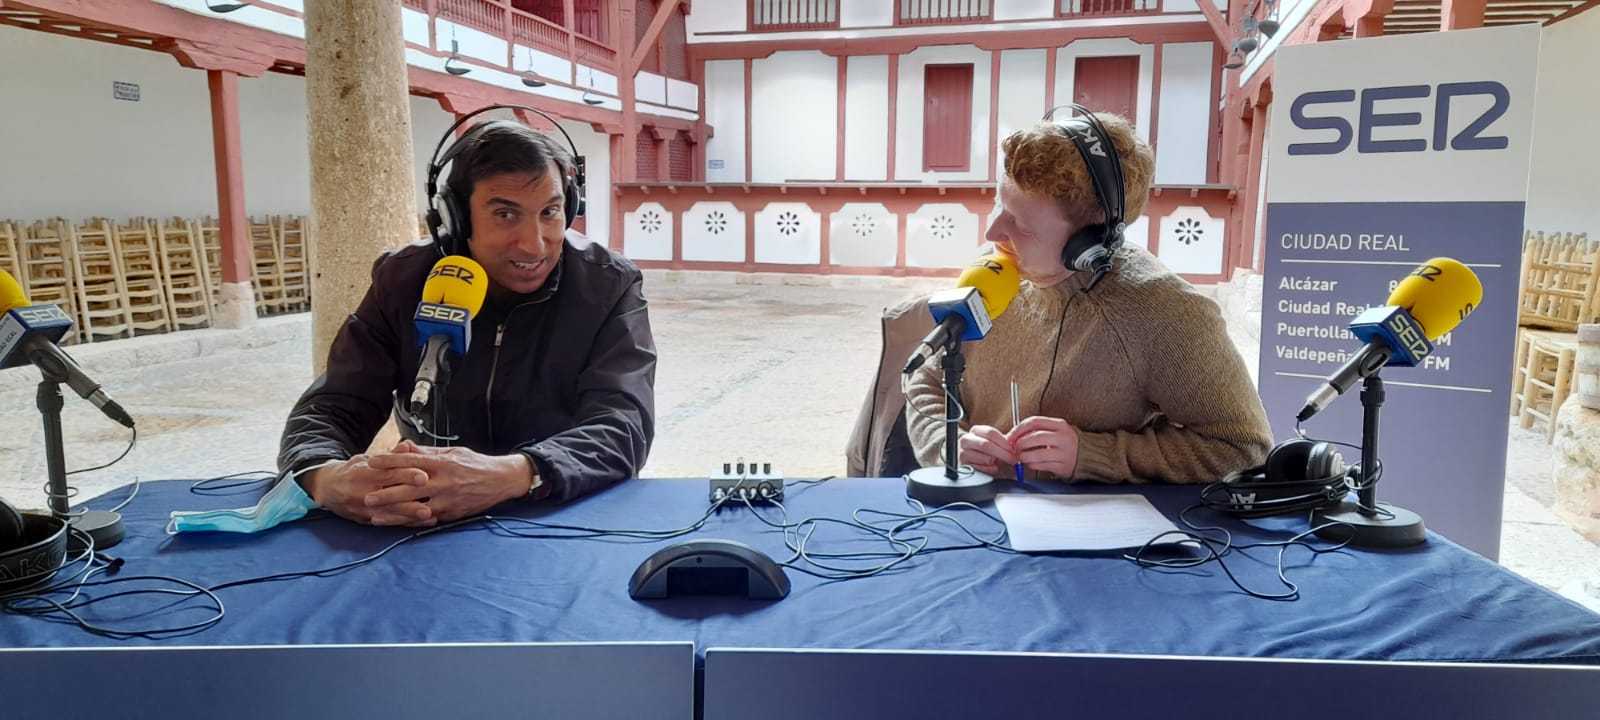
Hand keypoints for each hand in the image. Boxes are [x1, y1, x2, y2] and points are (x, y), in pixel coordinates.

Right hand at [300, 455, 434, 526]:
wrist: (327, 487)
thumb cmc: (353, 470)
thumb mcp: (367, 459)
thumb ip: (390, 456)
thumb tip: (407, 446)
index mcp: (366, 472)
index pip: (389, 473)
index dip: (407, 474)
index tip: (424, 476)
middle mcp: (364, 491)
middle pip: (390, 496)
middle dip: (410, 501)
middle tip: (429, 504)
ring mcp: (363, 507)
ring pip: (389, 513)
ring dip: (410, 516)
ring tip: (429, 516)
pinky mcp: (364, 519)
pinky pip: (385, 523)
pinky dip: (403, 523)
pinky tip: (419, 524)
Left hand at [363, 443, 534, 522]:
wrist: (502, 480)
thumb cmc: (475, 463)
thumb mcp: (453, 452)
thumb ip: (427, 453)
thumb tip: (404, 447)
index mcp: (443, 463)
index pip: (411, 461)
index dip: (389, 462)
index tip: (371, 463)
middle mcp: (444, 482)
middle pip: (409, 489)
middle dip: (386, 494)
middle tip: (366, 498)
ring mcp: (448, 500)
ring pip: (416, 509)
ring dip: (394, 514)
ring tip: (375, 517)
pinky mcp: (453, 514)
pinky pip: (429, 520)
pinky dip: (411, 523)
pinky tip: (397, 525)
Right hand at [957, 425, 1016, 475]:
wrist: (974, 461)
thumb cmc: (987, 451)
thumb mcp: (995, 443)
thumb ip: (1004, 442)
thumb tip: (1014, 446)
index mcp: (976, 430)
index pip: (990, 432)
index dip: (1004, 442)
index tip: (1013, 449)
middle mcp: (966, 440)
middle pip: (986, 444)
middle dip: (1003, 453)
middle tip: (1013, 459)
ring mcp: (963, 452)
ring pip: (985, 458)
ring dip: (996, 462)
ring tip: (999, 463)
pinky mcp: (964, 465)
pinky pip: (981, 469)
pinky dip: (990, 470)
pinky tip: (992, 468)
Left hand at [1007, 416, 1079, 478]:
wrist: (1087, 456)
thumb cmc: (1065, 443)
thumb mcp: (1055, 431)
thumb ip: (1037, 430)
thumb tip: (1014, 435)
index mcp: (1060, 425)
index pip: (1034, 422)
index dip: (1018, 429)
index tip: (1010, 436)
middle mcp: (1063, 438)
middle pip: (1035, 437)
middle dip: (1020, 443)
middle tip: (1014, 448)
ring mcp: (1064, 453)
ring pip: (1037, 454)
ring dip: (1024, 456)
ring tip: (1021, 457)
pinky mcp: (1063, 466)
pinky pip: (1042, 465)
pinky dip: (1032, 465)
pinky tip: (1030, 463)